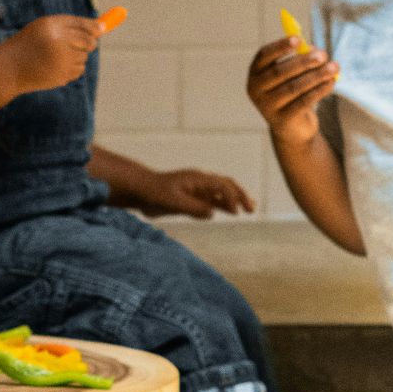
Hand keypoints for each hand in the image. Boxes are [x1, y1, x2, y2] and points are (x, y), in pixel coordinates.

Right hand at [0, 14, 103, 93]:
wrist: (9, 68)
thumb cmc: (29, 43)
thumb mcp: (46, 27)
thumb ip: (72, 24)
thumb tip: (102, 28)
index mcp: (53, 27)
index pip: (83, 27)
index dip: (95, 28)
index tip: (102, 28)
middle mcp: (58, 44)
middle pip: (88, 42)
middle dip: (88, 42)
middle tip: (82, 42)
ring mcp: (60, 63)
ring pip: (84, 57)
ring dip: (77, 55)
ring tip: (57, 55)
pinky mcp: (61, 77)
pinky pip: (79, 70)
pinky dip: (73, 68)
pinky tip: (56, 66)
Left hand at [137, 169, 255, 218]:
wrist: (140, 190)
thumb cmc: (154, 193)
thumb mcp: (172, 201)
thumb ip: (192, 207)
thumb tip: (212, 213)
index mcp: (197, 179)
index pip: (221, 186)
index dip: (231, 198)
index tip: (235, 212)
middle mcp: (201, 182)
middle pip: (227, 185)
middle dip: (241, 196)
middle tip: (252, 208)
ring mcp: (198, 190)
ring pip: (223, 192)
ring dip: (236, 199)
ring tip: (250, 208)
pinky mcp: (194, 198)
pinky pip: (214, 200)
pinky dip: (225, 205)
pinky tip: (232, 212)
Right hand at [246, 36, 338, 145]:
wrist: (292, 127)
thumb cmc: (292, 90)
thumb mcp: (294, 74)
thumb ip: (302, 59)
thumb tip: (317, 52)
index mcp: (255, 73)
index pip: (264, 55)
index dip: (280, 46)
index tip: (299, 39)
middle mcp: (256, 90)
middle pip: (280, 72)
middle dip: (304, 62)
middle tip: (323, 55)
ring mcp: (267, 107)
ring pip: (294, 87)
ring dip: (316, 76)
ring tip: (334, 68)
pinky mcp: (282, 120)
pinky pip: (303, 102)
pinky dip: (319, 90)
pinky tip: (331, 83)